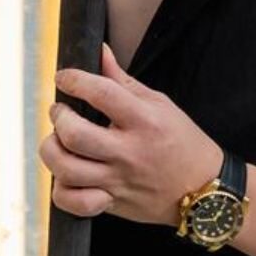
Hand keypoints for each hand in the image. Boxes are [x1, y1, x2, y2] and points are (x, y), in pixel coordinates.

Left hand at [42, 45, 220, 223]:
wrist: (203, 188)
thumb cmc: (182, 142)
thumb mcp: (160, 104)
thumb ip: (123, 81)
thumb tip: (100, 52)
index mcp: (144, 121)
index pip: (101, 93)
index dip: (75, 81)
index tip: (64, 78)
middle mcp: (129, 152)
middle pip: (75, 135)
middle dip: (58, 118)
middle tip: (60, 112)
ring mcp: (117, 180)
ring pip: (66, 169)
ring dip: (52, 152)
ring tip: (58, 141)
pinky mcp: (110, 202)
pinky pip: (72, 201)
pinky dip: (62, 190)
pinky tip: (68, 176)